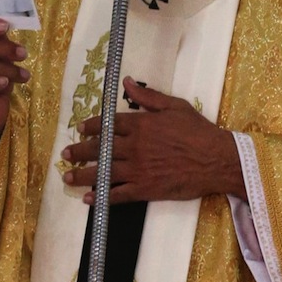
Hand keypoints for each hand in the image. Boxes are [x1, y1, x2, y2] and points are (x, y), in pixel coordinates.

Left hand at [61, 77, 245, 202]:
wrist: (215, 159)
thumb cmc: (197, 130)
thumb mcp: (174, 106)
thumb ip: (148, 96)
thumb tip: (126, 82)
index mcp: (141, 124)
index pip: (108, 124)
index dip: (91, 126)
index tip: (80, 128)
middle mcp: (134, 147)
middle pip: (100, 149)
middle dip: (79, 151)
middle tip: (66, 153)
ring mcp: (138, 169)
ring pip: (103, 172)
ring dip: (83, 175)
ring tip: (67, 176)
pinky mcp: (145, 189)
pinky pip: (118, 195)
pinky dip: (101, 198)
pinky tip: (88, 199)